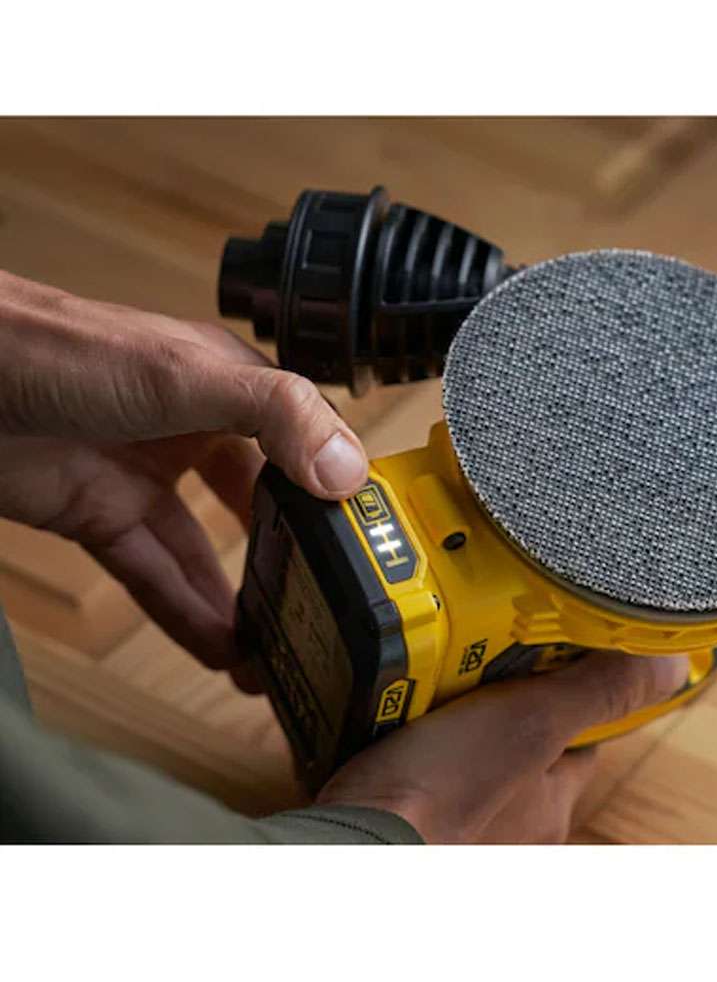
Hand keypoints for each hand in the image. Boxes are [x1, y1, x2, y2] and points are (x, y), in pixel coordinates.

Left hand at [0, 270, 368, 682]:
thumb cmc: (62, 349)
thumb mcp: (187, 375)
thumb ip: (276, 414)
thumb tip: (348, 472)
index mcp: (232, 386)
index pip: (307, 443)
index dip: (339, 491)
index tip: (371, 543)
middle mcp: (196, 431)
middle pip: (261, 503)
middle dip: (293, 553)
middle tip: (329, 604)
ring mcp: (148, 477)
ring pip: (208, 551)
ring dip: (242, 598)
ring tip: (279, 648)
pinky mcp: (102, 516)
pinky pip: (156, 575)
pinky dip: (188, 614)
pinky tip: (221, 649)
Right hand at [317, 651, 688, 842]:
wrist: (347, 839)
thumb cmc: (441, 794)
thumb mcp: (532, 724)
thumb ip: (597, 694)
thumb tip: (671, 667)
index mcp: (550, 801)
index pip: (583, 736)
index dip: (574, 689)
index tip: (556, 652)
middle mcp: (511, 818)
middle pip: (523, 737)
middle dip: (504, 694)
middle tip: (482, 653)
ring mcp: (458, 815)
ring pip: (471, 744)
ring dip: (456, 707)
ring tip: (437, 671)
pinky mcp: (409, 805)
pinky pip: (423, 755)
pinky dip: (415, 728)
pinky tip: (400, 706)